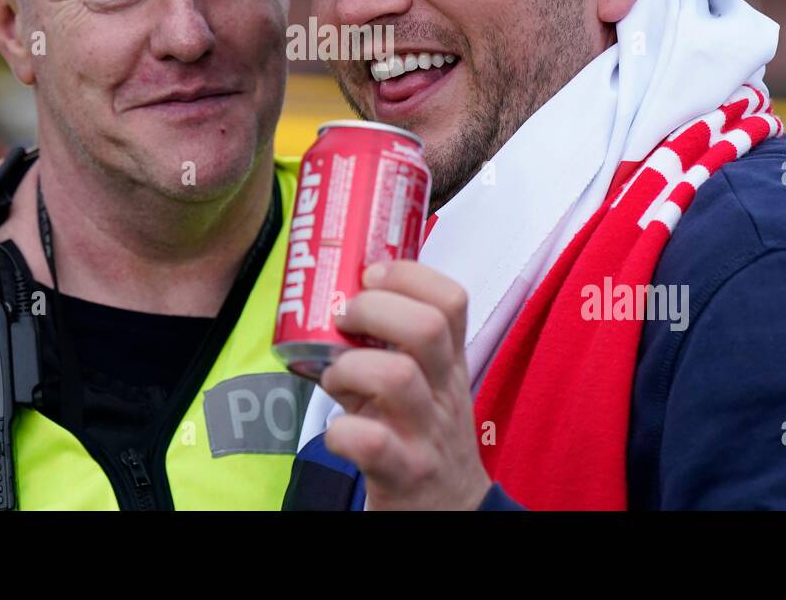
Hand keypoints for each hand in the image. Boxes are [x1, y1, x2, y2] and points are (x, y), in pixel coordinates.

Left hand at [322, 260, 490, 509]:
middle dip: (373, 309)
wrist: (450, 512)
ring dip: (350, 367)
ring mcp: (426, 433)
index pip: (451, 298)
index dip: (408, 273)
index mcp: (449, 362)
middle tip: (343, 319)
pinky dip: (341, 431)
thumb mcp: (425, 382)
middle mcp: (444, 391)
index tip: (371, 274)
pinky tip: (337, 432)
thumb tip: (334, 296)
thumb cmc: (421, 434)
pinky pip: (371, 442)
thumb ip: (391, 344)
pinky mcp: (403, 473)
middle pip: (426, 327)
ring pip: (397, 377)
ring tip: (335, 377)